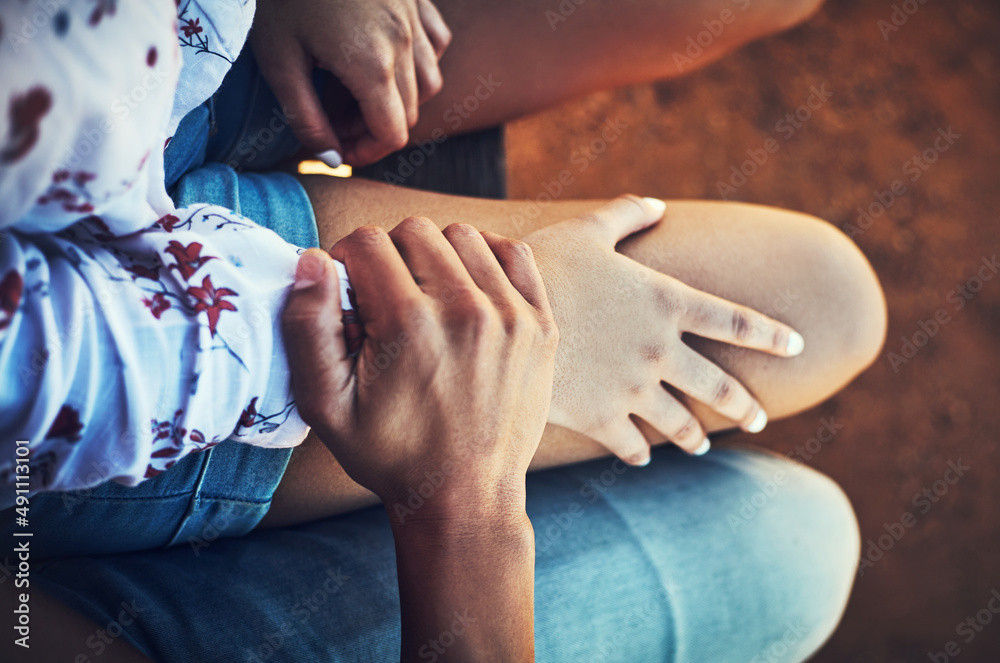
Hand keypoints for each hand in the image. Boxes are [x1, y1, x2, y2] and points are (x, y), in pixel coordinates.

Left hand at [252, 0, 451, 166]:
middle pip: (408, 113)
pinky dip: (418, 61)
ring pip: (428, 83)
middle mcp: (406, 46)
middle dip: (371, 127)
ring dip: (395, 98)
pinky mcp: (418, 0)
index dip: (366, 152)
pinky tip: (387, 54)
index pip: (392, 135)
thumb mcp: (279, 60)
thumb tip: (330, 159)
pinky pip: (435, 45)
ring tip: (352, 87)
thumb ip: (306, 117)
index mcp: (372, 67)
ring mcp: (417, 20)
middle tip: (330, 116)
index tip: (338, 150)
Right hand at [282, 219, 557, 513]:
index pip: (366, 241)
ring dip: (435, 256)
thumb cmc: (390, 454)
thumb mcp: (325, 405)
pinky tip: (467, 290)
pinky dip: (485, 259)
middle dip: (388, 257)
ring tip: (425, 298)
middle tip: (386, 301)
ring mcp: (511, 314)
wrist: (465, 496)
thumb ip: (307, 327)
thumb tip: (311, 260)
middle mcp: (465, 308)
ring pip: (462, 237)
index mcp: (408, 323)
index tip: (351, 297)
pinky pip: (513, 253)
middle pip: (414, 231)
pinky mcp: (540, 323)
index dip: (346, 263)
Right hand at [524, 196, 804, 465]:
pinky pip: (630, 444)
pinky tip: (642, 457)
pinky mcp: (599, 417)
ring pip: (679, 423)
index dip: (770, 334)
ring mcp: (632, 389)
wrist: (497, 318)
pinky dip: (639, 452)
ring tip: (699, 447)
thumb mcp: (586, 231)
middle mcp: (660, 350)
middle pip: (718, 386)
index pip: (736, 321)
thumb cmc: (543, 265)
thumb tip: (655, 203)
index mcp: (666, 302)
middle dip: (743, 406)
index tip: (797, 345)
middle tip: (759, 419)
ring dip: (692, 438)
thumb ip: (624, 215)